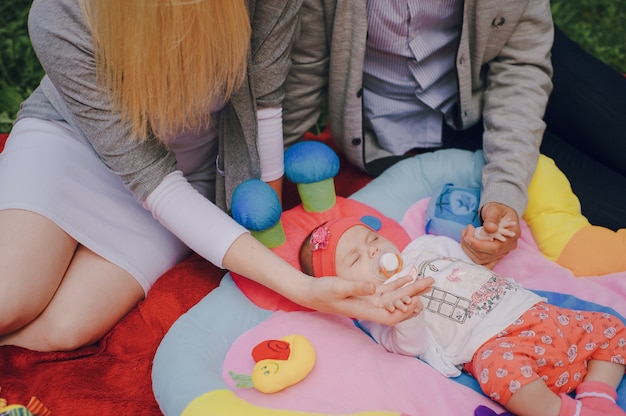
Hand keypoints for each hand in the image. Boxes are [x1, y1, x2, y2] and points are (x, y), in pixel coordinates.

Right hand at [303, 275, 433, 325]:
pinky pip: (386, 290)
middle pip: (398, 304)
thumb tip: (373, 287)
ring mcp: (369, 300)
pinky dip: (397, 284)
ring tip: (426, 280)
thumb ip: (356, 287)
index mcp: (366, 310)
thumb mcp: (338, 287)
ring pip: (395, 296)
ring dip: (410, 288)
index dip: (405, 311)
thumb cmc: (322, 292)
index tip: (417, 299)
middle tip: (431, 282)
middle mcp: (371, 308)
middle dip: (416, 294)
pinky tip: (408, 278)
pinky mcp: (367, 293)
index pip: (391, 316)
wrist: (311, 293)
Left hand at [460, 202, 519, 268]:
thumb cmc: (498, 210)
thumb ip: (492, 219)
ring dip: (468, 248)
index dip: (478, 245)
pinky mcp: (492, 255)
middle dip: (470, 245)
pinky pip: (481, 261)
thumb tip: (490, 228)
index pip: (494, 249)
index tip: (467, 236)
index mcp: (511, 236)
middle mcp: (507, 248)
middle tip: (465, 231)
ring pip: (480, 260)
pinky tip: (467, 243)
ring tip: (465, 234)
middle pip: (485, 256)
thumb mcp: (495, 210)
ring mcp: (500, 253)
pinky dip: (470, 253)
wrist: (499, 213)